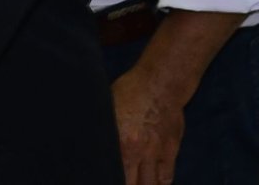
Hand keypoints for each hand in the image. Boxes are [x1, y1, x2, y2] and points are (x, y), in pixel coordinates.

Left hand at [111, 65, 183, 184]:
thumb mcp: (107, 108)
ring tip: (136, 184)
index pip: (112, 174)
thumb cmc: (130, 92)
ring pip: (151, 184)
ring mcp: (157, 153)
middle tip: (119, 181)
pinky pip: (166, 177)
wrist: (160, 84)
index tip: (102, 177)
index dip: (107, 178)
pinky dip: (159, 183)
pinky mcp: (171, 150)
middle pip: (133, 184)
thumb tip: (88, 141)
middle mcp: (139, 151)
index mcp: (120, 142)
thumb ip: (103, 130)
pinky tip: (152, 182)